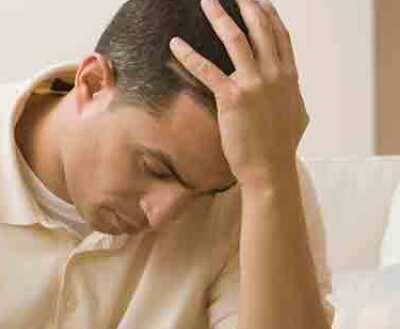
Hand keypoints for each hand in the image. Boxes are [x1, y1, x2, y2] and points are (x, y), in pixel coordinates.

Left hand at [169, 0, 307, 187]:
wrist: (271, 168)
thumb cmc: (280, 146)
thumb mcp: (296, 114)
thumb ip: (290, 95)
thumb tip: (289, 90)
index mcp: (289, 76)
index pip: (280, 36)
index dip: (269, 16)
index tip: (260, 1)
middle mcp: (275, 74)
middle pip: (260, 29)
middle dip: (246, 6)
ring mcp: (255, 84)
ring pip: (236, 40)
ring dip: (220, 17)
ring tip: (206, 2)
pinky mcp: (233, 98)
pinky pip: (207, 70)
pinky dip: (189, 55)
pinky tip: (175, 44)